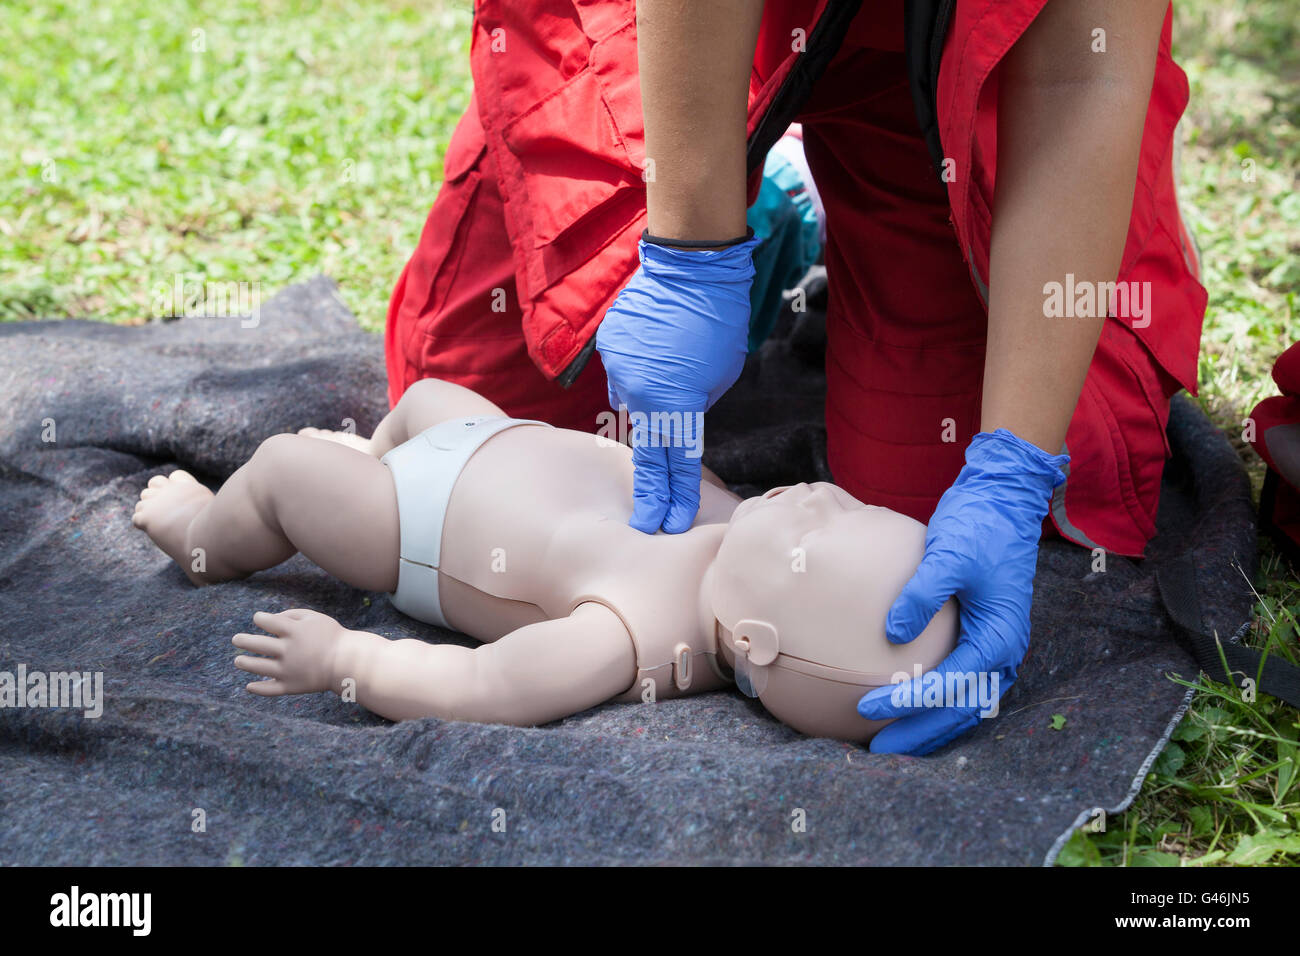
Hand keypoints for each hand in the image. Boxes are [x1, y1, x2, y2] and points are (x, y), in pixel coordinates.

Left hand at [232, 609, 345, 696]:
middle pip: (257, 644)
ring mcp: (289, 670)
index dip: (259, 618)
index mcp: (294, 631)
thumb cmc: (331, 636)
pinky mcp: (292, 686)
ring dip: (245, 663)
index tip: (259, 619)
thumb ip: (291, 614)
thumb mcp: (315, 617)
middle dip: (243, 640)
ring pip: (259, 667)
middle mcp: (289, 650)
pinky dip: (258, 689)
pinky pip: (270, 690)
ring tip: (238, 660)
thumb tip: (269, 619)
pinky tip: (249, 686)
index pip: (266, 621)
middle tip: (236, 639)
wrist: (348, 662)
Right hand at [596, 234, 759, 532]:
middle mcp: (639, 392)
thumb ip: (693, 407)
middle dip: (651, 491)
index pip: (676, 463)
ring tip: (672, 368)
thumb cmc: (718, 321)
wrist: (692, 266)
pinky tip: (656, 349)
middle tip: (648, 522)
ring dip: (650, 399)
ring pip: (633, 401)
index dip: (674, 497)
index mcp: (674, 403)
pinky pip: (623, 372)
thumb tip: (675, 416)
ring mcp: (618, 369)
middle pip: (646, 452)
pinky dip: (638, 370)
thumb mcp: (719, 377)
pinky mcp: (609, 347)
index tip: (668, 525)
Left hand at [857, 428, 1067, 754]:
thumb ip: (922, 594)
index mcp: (998, 635)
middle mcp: (1003, 651)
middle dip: (918, 733)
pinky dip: (937, 706)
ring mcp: (996, 649)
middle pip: (960, 709)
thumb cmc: (977, 526)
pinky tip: (908, 715)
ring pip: (964, 705)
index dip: (907, 701)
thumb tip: (892, 633)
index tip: (866, 707)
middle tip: (876, 752)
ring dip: (929, 727)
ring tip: (889, 745)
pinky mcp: (982, 640)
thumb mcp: (948, 555)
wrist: (1003, 502)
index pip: (950, 683)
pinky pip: (962, 687)